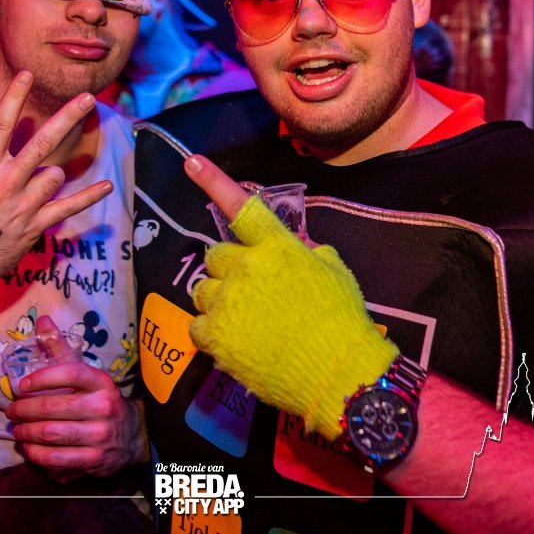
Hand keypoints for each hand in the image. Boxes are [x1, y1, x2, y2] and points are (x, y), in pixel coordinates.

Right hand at [0, 72, 113, 297]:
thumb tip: (21, 144)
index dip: (14, 96)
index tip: (27, 74)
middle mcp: (4, 182)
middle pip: (41, 142)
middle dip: (67, 117)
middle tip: (87, 97)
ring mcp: (21, 205)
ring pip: (54, 175)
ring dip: (52, 178)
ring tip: (33, 191)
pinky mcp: (35, 225)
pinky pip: (69, 206)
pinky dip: (89, 196)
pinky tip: (107, 186)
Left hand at [6, 316, 146, 476]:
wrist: (132, 435)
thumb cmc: (100, 400)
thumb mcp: (86, 374)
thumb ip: (61, 349)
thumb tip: (41, 321)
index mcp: (101, 383)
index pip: (71, 373)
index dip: (42, 378)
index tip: (21, 385)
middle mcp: (103, 408)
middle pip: (54, 408)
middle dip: (24, 410)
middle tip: (11, 411)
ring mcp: (100, 436)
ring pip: (52, 435)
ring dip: (26, 433)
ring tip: (17, 430)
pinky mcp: (94, 461)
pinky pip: (57, 459)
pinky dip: (36, 455)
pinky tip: (28, 448)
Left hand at [184, 154, 397, 440]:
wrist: (337, 372)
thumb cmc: (342, 320)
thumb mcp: (334, 272)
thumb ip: (307, 253)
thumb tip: (296, 250)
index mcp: (277, 247)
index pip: (242, 206)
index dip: (213, 181)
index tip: (190, 161)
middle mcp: (246, 266)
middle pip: (215, 255)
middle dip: (228, 269)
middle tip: (249, 292)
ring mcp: (227, 300)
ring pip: (202, 289)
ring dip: (217, 300)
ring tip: (244, 322)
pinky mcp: (214, 333)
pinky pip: (197, 324)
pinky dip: (212, 333)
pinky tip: (235, 344)